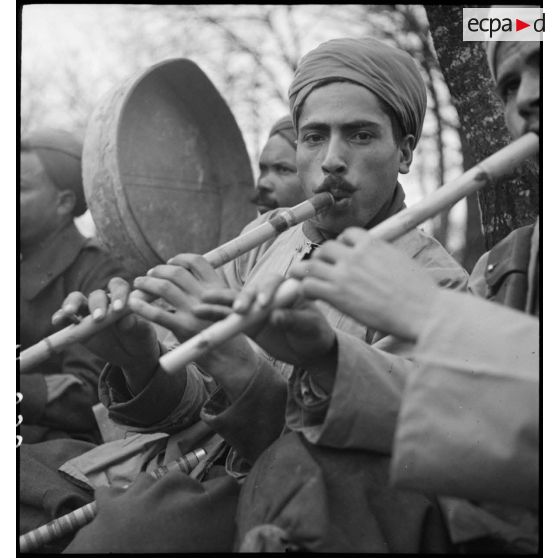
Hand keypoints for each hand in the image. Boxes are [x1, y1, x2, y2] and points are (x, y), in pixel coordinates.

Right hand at [52, 277, 159, 392]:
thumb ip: (136, 325)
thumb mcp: (142, 333)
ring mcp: (89, 312)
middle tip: (99, 318)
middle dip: (97, 304)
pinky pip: (66, 317)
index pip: (118, 287)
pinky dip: (60, 317)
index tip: (119, 309)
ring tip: (70, 312)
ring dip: (72, 304)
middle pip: (97, 294)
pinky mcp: (78, 325)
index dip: (118, 294)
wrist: (132, 354)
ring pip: (78, 300)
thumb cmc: (140, 337)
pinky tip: (57, 321)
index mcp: (123, 298)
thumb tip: (125, 321)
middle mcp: (105, 301)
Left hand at [129, 254, 226, 343]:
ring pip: (164, 288)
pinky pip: (158, 314)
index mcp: (218, 286)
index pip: (197, 261)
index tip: (170, 262)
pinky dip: (142, 306)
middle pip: (177, 272)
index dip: (180, 259)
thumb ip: (209, 290)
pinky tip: (133, 303)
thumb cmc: (225, 329)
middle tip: (149, 274)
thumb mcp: (225, 303)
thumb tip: (186, 276)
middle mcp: (206, 295)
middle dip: (159, 270)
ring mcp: (194, 311)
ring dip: (147, 283)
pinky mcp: (184, 328)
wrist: (232, 356)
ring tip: (138, 283)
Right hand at [194, 274, 336, 369]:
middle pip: (252, 290)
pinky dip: (215, 315)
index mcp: (287, 289)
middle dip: (242, 298)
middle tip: (238, 310)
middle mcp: (269, 294)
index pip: (275, 283)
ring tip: (202, 306)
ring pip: (235, 301)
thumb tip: (275, 316)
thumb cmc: (314, 334)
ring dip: (220, 303)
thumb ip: (293, 320)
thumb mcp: (310, 327)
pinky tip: (200, 314)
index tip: (264, 305)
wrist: (309, 351)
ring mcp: (256, 307)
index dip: (267, 290)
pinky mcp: (246, 321)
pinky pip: (228, 317)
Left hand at [289, 227, 440, 340]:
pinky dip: (306, 290)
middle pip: (325, 248)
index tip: (341, 257)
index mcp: (372, 244)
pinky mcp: (338, 295)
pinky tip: (312, 297)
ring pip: (310, 264)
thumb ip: (383, 254)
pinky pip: (309, 286)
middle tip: (322, 272)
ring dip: (306, 272)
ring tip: (306, 281)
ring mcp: (345, 274)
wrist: (423, 311)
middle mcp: (355, 255)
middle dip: (322, 259)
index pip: (347, 234)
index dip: (341, 245)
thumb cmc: (420, 292)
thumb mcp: (401, 260)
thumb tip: (382, 256)